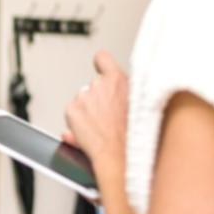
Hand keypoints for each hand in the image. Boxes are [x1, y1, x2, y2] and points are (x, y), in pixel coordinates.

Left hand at [63, 50, 129, 182]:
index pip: (103, 59)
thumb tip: (124, 93)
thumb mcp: (141, 106)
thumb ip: (127, 93)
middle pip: (94, 86)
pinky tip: (89, 132)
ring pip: (82, 101)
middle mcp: (99, 84)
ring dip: (87, 111)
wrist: (122, 154)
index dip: (101, 64)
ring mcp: (83, 97)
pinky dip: (77, 122)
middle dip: (98, 99)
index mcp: (118, 80)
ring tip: (100, 128)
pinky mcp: (71, 110)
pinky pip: (72, 113)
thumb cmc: (135, 134)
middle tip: (108, 117)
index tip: (101, 68)